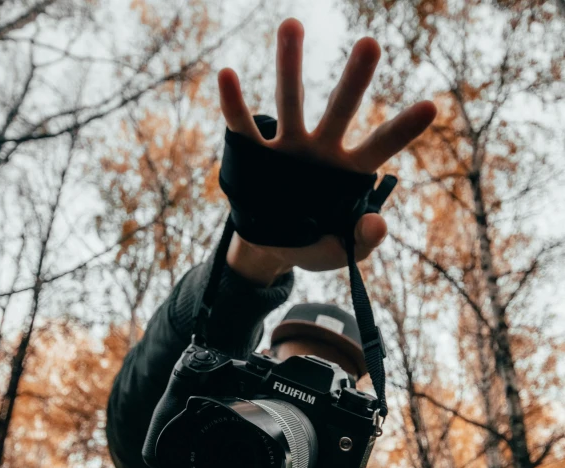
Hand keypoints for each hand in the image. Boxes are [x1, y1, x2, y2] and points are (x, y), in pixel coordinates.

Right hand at [221, 17, 436, 285]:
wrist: (273, 249)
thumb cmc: (315, 244)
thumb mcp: (342, 251)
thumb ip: (363, 240)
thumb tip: (378, 223)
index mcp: (350, 172)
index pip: (380, 145)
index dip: (403, 128)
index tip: (432, 106)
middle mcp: (321, 151)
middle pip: (341, 109)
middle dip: (355, 78)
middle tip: (371, 43)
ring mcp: (288, 149)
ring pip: (290, 102)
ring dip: (289, 65)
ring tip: (292, 24)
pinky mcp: (255, 156)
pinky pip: (243, 128)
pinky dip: (233, 105)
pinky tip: (226, 75)